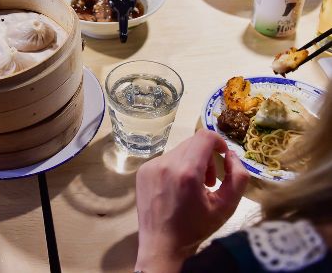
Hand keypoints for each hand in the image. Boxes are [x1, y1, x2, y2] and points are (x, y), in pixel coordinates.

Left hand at [134, 130, 249, 272]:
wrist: (161, 245)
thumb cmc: (195, 228)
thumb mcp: (227, 206)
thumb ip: (237, 177)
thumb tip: (231, 154)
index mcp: (187, 172)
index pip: (204, 137)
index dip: (219, 141)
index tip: (223, 156)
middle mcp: (166, 164)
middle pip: (192, 143)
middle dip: (206, 157)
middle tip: (209, 181)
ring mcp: (151, 166)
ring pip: (179, 151)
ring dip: (191, 163)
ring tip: (193, 187)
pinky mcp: (142, 171)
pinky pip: (166, 160)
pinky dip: (176, 168)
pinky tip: (177, 189)